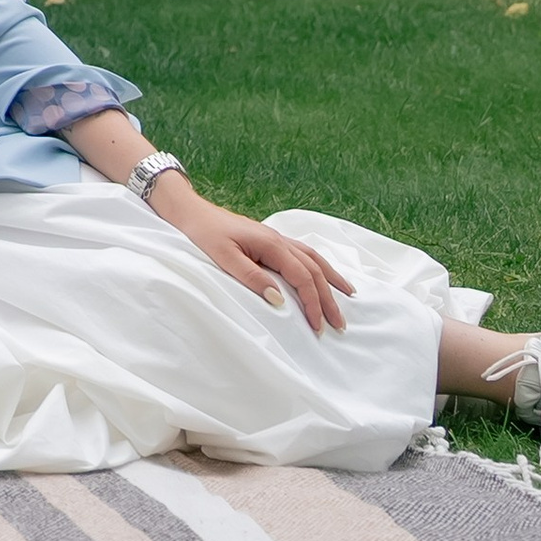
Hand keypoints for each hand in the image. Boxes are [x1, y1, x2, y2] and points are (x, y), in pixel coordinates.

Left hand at [152, 183, 353, 334]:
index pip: (302, 277)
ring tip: (348, 295)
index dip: (313, 303)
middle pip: (314, 270)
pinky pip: (304, 253)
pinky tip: (323, 272)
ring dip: (331, 278)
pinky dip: (319, 265)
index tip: (318, 327)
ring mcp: (276, 238)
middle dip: (329, 298)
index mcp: (271, 245)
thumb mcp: (224, 258)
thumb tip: (279, 300)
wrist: (192, 212)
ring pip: (313, 258)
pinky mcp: (271, 239)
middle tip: (340, 324)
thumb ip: (251, 277)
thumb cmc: (205, 234)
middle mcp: (279, 240)